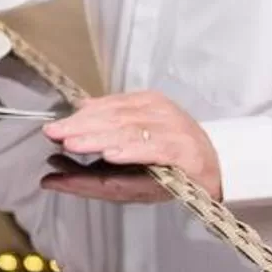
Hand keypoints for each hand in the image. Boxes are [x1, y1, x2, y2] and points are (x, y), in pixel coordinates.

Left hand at [40, 92, 221, 200]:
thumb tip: (80, 108)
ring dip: (98, 139)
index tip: (54, 127)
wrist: (218, 169)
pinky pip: (153, 150)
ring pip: (128, 132)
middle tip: (55, 135)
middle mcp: (160, 111)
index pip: (107, 107)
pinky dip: (130, 152)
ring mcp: (173, 129)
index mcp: (148, 103)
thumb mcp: (140, 135)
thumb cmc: (174, 154)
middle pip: (114, 118)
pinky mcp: (184, 151)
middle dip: (81, 128)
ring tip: (73, 145)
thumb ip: (112, 123)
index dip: (79, 117)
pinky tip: (110, 156)